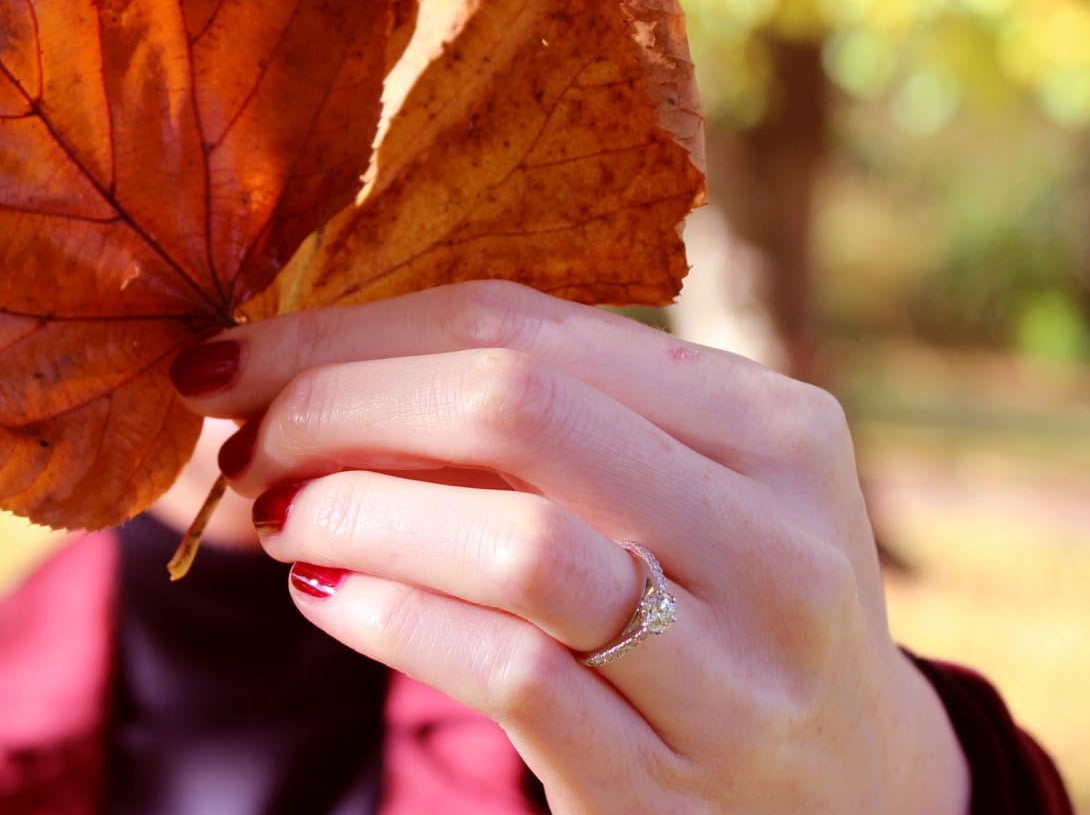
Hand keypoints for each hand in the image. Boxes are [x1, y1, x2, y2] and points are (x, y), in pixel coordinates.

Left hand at [168, 281, 968, 814]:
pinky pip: (506, 674)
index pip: (525, 323)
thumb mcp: (683, 494)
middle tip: (247, 447)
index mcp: (771, 426)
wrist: (853, 810)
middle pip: (514, 406)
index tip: (236, 360)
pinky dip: (391, 619)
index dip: (349, 330)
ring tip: (284, 524)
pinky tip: (328, 597)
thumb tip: (312, 358)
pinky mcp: (666, 784)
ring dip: (358, 515)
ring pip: (515, 542)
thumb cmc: (717, 614)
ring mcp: (731, 672)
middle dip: (338, 406)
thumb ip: (546, 418)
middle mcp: (772, 538)